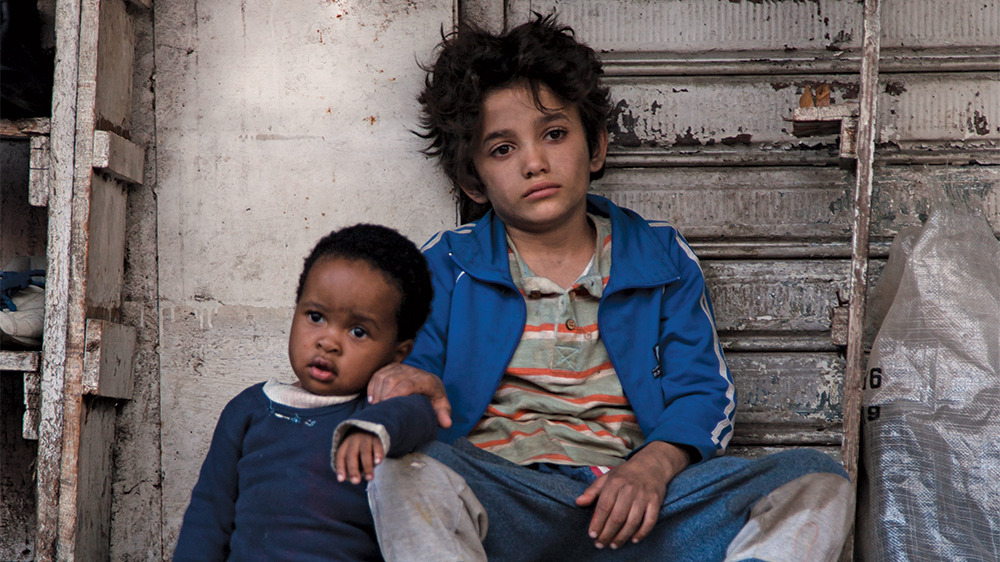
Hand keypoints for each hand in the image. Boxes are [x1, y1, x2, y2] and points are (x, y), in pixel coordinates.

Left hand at [334, 429, 383, 483]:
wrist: (371, 429)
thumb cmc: (359, 447)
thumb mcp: (352, 452)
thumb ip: (349, 464)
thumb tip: (344, 479)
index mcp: (346, 444)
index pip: (341, 456)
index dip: (340, 467)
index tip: (341, 480)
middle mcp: (354, 440)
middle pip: (352, 455)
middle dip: (353, 469)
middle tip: (356, 482)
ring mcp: (366, 438)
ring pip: (365, 452)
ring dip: (367, 466)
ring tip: (369, 478)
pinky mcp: (377, 438)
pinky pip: (377, 446)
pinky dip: (377, 454)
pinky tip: (378, 462)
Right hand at [367, 363, 451, 427]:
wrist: (431, 387)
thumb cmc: (435, 400)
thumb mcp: (441, 408)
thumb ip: (443, 415)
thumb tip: (447, 423)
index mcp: (427, 380)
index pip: (408, 384)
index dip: (396, 394)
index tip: (387, 406)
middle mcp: (414, 371)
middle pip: (392, 379)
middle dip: (383, 395)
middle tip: (380, 411)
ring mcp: (402, 367)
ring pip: (383, 376)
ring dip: (377, 391)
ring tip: (376, 407)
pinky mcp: (393, 367)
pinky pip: (379, 373)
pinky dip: (373, 386)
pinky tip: (373, 399)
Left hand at [574, 442, 690, 549]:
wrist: (651, 465)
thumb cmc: (625, 474)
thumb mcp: (607, 477)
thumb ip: (592, 491)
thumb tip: (578, 502)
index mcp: (615, 482)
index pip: (604, 506)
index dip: (597, 522)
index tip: (592, 535)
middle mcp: (629, 489)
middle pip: (617, 517)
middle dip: (607, 533)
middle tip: (600, 544)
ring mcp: (644, 496)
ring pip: (632, 521)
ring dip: (622, 536)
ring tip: (614, 545)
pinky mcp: (655, 501)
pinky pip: (650, 521)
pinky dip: (642, 532)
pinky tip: (633, 540)